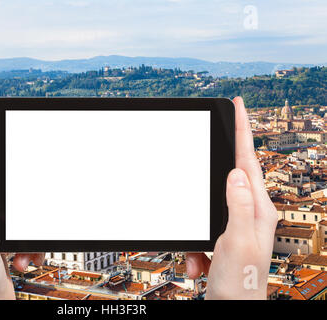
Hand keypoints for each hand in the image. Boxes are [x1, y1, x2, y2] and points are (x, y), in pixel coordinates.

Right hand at [186, 97, 277, 299]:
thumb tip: (236, 173)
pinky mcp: (221, 237)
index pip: (249, 162)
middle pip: (228, 178)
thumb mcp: (236, 242)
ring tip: (199, 258)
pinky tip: (198, 264)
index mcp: (258, 210)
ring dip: (196, 230)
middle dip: (211, 172)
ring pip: (207, 206)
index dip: (243, 131)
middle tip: (209, 149)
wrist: (232, 310)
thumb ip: (238, 205)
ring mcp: (235, 225)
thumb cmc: (240, 284)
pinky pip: (199, 229)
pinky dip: (193, 247)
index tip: (238, 106)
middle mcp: (250, 214)